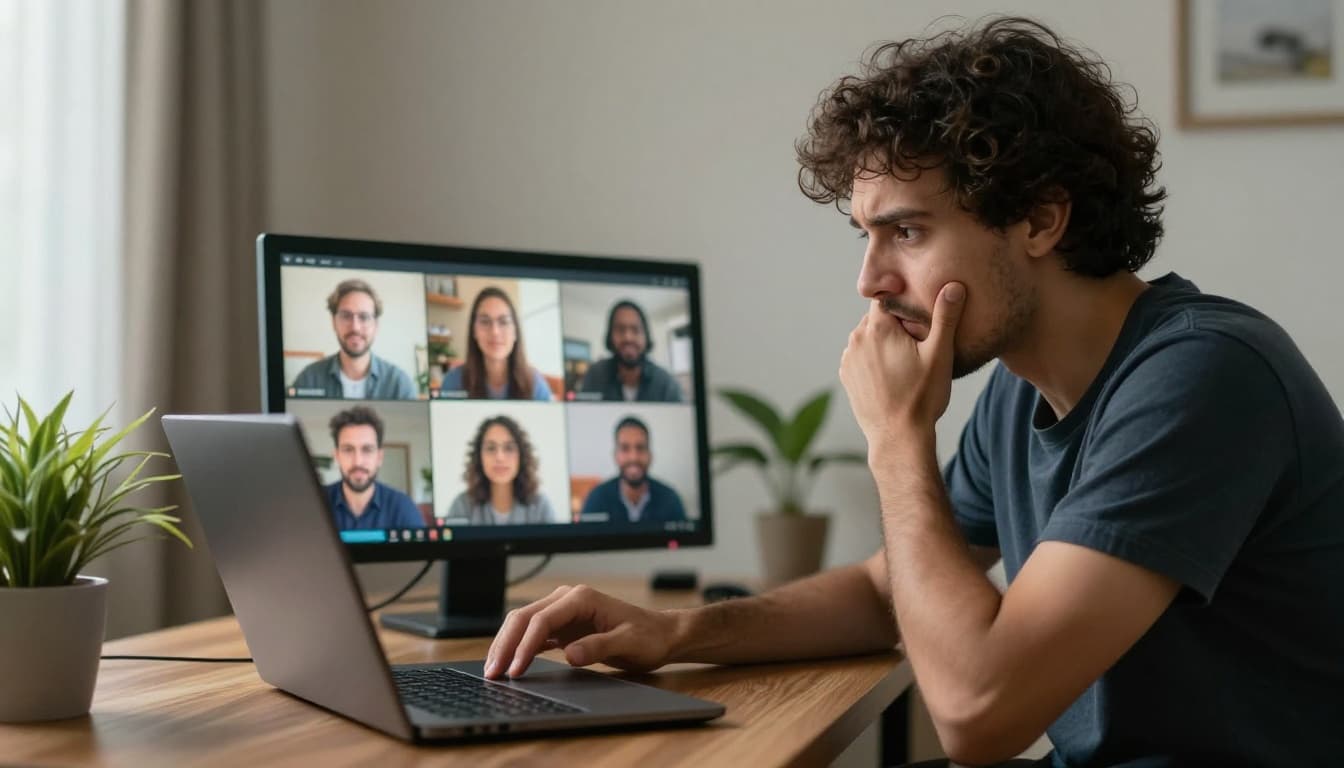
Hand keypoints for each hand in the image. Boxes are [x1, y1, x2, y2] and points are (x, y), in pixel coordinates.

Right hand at [485, 585, 680, 678]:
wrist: (661, 634)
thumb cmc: (649, 637)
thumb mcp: (629, 643)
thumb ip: (599, 647)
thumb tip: (569, 655)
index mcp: (581, 598)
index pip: (542, 620)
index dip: (524, 646)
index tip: (515, 670)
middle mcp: (568, 599)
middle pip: (525, 618)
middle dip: (505, 644)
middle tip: (492, 673)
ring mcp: (563, 611)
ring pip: (524, 624)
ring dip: (507, 645)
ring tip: (493, 670)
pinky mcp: (564, 626)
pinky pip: (534, 634)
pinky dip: (519, 648)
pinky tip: (510, 663)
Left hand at [839, 282, 964, 448]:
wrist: (898, 437)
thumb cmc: (922, 397)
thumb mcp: (940, 355)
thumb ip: (945, 317)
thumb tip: (953, 285)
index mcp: (877, 328)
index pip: (888, 297)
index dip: (905, 303)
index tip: (919, 319)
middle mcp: (856, 338)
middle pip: (878, 317)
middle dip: (896, 324)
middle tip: (918, 343)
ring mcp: (848, 358)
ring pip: (869, 336)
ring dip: (884, 342)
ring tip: (907, 362)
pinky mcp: (846, 375)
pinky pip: (861, 355)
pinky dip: (875, 359)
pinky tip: (893, 375)